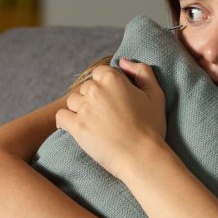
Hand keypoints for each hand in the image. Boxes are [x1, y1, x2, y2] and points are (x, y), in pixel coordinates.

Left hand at [55, 58, 166, 178]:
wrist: (142, 157)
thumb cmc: (152, 127)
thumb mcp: (156, 94)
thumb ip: (142, 71)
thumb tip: (123, 60)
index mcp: (113, 78)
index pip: (100, 73)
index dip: (106, 85)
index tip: (113, 99)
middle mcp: (95, 90)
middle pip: (85, 87)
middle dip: (93, 98)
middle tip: (106, 115)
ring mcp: (84, 108)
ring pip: (72, 101)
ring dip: (80, 109)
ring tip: (94, 123)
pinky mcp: (76, 126)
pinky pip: (61, 117)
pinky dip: (65, 121)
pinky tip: (74, 127)